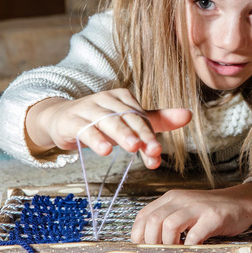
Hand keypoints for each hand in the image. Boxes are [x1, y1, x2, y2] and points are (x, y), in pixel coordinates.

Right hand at [24, 88, 191, 167]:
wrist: (62, 119)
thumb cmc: (101, 121)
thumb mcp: (130, 120)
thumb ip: (158, 120)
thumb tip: (188, 115)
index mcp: (123, 98)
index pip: (141, 118)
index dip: (150, 136)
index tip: (158, 154)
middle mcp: (107, 100)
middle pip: (128, 118)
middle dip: (142, 135)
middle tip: (153, 150)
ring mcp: (88, 108)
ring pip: (108, 121)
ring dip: (121, 134)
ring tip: (133, 147)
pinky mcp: (72, 120)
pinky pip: (85, 129)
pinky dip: (95, 139)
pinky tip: (105, 149)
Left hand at [131, 182, 251, 244]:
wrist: (241, 202)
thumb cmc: (210, 211)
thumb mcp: (185, 209)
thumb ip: (168, 219)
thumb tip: (147, 244)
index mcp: (171, 198)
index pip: (144, 214)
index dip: (138, 234)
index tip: (142, 248)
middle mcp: (182, 199)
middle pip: (154, 220)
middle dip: (152, 242)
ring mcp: (198, 207)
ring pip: (169, 225)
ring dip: (169, 244)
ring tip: (176, 251)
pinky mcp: (214, 216)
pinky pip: (195, 235)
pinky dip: (190, 247)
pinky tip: (193, 249)